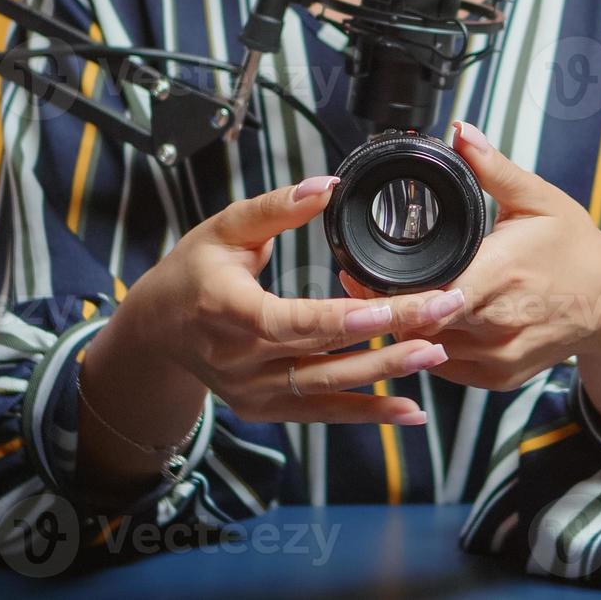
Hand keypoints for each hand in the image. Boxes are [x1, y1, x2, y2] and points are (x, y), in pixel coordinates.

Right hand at [77, 175, 469, 499]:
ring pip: (329, 390)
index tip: (389, 308)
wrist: (156, 332)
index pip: (293, 321)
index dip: (343, 318)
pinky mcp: (267, 409)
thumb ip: (276, 208)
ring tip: (438, 353)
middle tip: (444, 314)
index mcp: (228, 313)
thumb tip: (326, 185)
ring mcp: (254, 392)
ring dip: (387, 374)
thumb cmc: (192, 272)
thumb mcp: (223, 229)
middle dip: (390, 334)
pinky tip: (410, 410)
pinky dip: (367, 413)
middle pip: (325, 352)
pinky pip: (323, 414)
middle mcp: (242, 362)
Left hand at [341, 122, 600, 465]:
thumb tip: (459, 130)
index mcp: (500, 274)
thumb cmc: (574, 248)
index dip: (388, 288)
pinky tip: (417, 322)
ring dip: (403, 328)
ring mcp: (498, 356)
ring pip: (427, 349)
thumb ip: (493, 168)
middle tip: (356, 279)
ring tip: (379, 299)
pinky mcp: (499, 377)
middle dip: (386, 305)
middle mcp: (497, 323)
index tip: (360, 269)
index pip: (426, 294)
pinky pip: (445, 367)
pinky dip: (428, 346)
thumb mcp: (538, 199)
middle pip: (418, 324)